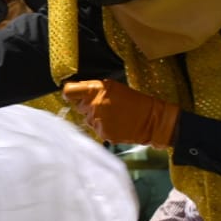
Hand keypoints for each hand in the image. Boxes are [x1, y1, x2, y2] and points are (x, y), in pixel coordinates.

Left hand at [62, 79, 179, 147]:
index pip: (69, 92)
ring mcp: (97, 121)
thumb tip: (75, 91)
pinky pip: (96, 130)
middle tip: (104, 106)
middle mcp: (93, 105)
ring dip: (95, 117)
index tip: (72, 95)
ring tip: (113, 115)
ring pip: (87, 119)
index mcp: (96, 90)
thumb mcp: (114, 88)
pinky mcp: (102, 133)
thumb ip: (93, 89)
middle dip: (87, 106)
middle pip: (78, 106)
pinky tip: (115, 124)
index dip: (69, 94)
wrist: (151, 120)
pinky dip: (103, 127)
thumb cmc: (134, 101)